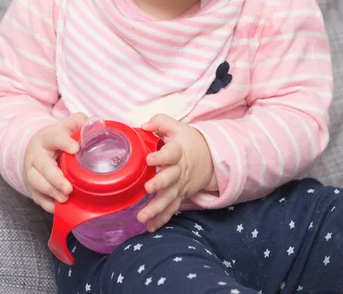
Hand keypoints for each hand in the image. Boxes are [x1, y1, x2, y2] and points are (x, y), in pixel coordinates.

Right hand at [23, 112, 87, 212]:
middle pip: (43, 166)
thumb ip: (79, 123)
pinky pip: (37, 197)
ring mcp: (31, 171)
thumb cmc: (56, 139)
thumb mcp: (66, 126)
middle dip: (55, 178)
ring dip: (51, 191)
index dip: (64, 142)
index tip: (75, 149)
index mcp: (47, 138)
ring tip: (65, 198)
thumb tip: (96, 125)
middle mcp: (36, 154)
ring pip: (36, 182)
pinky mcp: (32, 187)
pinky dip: (47, 203)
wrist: (36, 149)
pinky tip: (58, 207)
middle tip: (69, 187)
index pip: (54, 138)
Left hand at [136, 114, 216, 231]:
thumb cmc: (187, 141)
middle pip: (171, 178)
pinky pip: (172, 209)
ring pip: (169, 198)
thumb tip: (144, 126)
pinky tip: (150, 228)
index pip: (170, 154)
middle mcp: (179, 171)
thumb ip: (160, 122)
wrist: (210, 158)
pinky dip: (162, 219)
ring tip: (142, 217)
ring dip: (156, 209)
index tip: (149, 159)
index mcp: (178, 152)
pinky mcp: (180, 195)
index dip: (160, 157)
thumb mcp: (177, 127)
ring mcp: (180, 186)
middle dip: (160, 184)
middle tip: (148, 189)